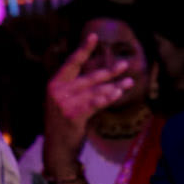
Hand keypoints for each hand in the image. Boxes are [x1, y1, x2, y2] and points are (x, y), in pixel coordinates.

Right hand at [41, 32, 138, 175]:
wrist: (57, 147)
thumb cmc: (65, 123)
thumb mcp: (65, 101)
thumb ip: (78, 87)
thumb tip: (103, 75)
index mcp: (55, 83)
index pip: (71, 62)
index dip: (84, 49)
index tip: (94, 36)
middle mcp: (57, 90)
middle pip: (89, 77)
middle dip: (109, 71)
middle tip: (125, 64)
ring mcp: (64, 103)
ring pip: (95, 91)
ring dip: (114, 87)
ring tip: (129, 83)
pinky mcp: (73, 115)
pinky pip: (95, 104)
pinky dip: (107, 99)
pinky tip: (117, 94)